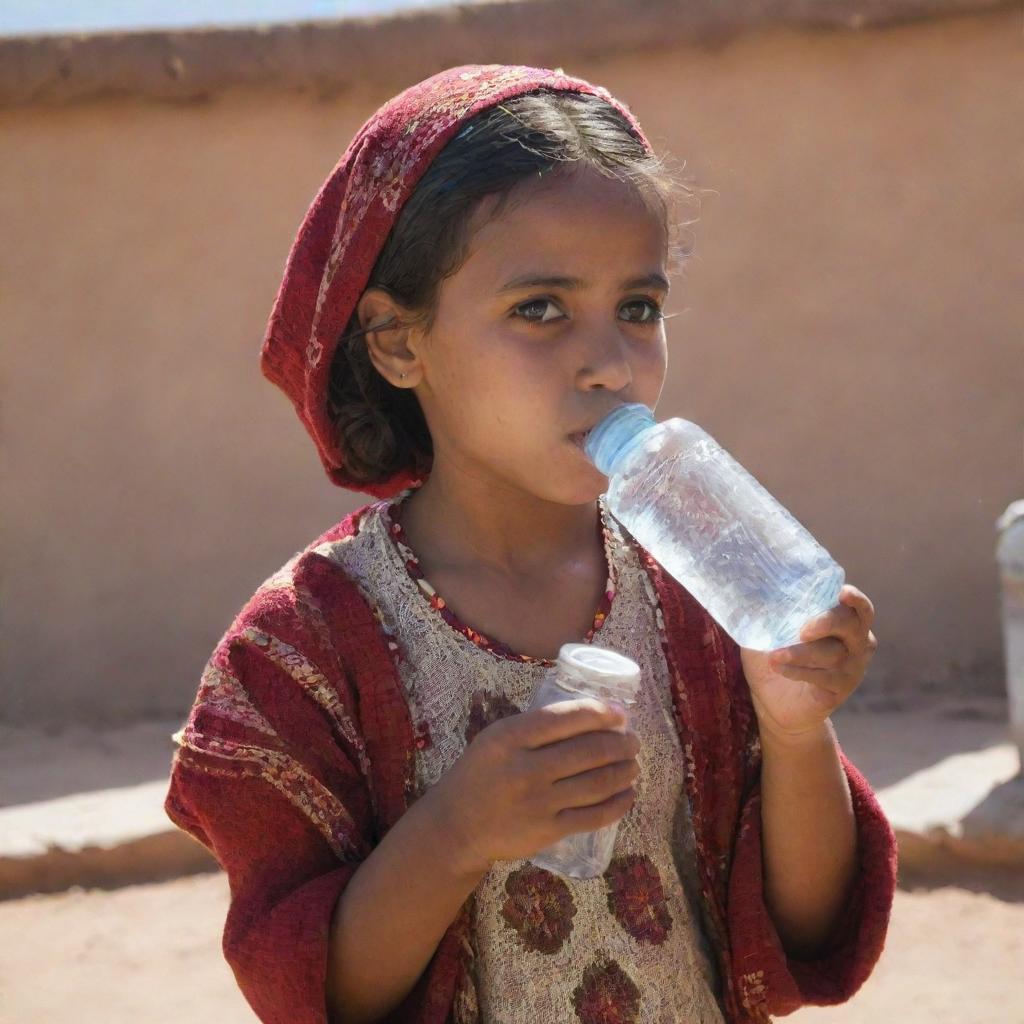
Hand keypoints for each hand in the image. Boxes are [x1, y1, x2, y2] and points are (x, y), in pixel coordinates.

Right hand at [430, 698, 640, 874]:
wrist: (455, 826)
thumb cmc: (479, 774)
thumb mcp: (495, 739)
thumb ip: (534, 728)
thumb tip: (590, 715)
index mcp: (510, 737)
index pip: (566, 718)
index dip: (600, 713)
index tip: (620, 714)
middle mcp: (526, 768)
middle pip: (589, 751)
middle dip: (620, 743)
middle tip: (633, 741)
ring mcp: (539, 802)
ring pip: (598, 782)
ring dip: (625, 771)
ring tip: (634, 764)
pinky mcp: (549, 831)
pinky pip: (594, 815)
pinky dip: (618, 803)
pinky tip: (628, 794)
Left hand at [740, 584, 877, 742]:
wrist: (772, 701)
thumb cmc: (773, 655)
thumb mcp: (766, 630)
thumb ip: (767, 611)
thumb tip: (751, 592)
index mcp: (841, 620)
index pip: (856, 606)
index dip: (854, 598)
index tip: (842, 592)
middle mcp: (855, 641)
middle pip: (851, 625)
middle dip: (828, 622)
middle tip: (802, 630)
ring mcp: (852, 666)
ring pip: (833, 653)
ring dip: (801, 653)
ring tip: (774, 655)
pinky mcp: (841, 688)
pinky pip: (824, 677)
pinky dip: (800, 671)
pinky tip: (780, 669)